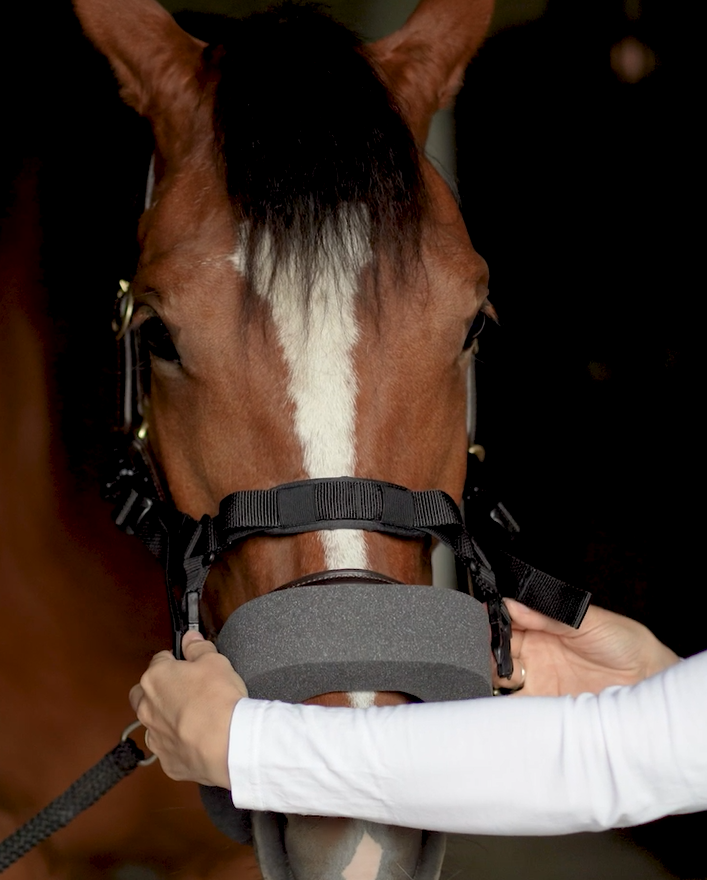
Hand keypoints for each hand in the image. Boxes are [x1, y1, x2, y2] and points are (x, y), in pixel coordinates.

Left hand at [129, 631, 247, 787]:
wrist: (227, 743)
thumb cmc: (218, 698)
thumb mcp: (215, 661)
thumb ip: (198, 647)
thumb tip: (190, 638)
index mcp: (156, 678)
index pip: (159, 661)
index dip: (176, 661)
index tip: (188, 665)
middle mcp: (147, 707)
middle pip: (143, 693)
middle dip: (158, 690)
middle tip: (184, 691)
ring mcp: (154, 737)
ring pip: (153, 723)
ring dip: (166, 719)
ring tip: (193, 719)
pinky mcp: (166, 761)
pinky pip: (168, 749)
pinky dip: (179, 744)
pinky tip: (198, 741)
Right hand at [495, 599, 679, 696]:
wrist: (649, 680)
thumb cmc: (625, 643)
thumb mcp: (588, 622)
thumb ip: (551, 615)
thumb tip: (515, 604)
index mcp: (543, 624)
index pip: (507, 620)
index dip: (491, 620)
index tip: (479, 623)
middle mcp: (536, 651)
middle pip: (497, 648)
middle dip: (483, 649)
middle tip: (476, 652)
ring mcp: (538, 679)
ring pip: (499, 677)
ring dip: (488, 676)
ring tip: (484, 676)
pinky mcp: (544, 705)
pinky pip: (516, 707)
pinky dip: (504, 707)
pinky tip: (499, 703)